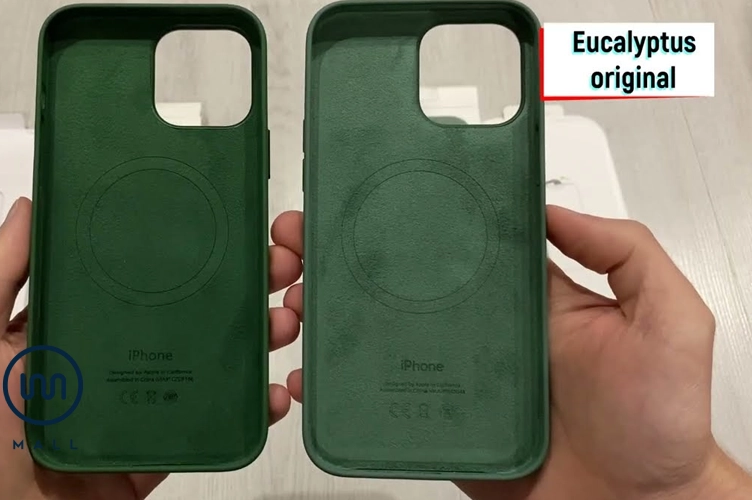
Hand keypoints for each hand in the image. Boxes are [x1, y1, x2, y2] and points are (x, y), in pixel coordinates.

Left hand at [0, 197, 302, 499]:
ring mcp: (131, 408)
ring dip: (252, 339)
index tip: (213, 220)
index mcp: (62, 330)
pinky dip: (246, 409)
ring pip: (204, 366)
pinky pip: (204, 427)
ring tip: (283, 316)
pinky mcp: (150, 452)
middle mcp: (103, 363)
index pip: (127, 276)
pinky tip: (270, 391)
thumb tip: (27, 207)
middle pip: (180, 315)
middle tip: (272, 262)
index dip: (174, 249)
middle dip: (234, 287)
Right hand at [275, 206, 751, 499]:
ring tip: (292, 301)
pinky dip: (333, 388)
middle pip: (392, 282)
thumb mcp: (667, 318)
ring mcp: (450, 376)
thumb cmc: (657, 422)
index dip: (398, 213)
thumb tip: (553, 205)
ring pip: (372, 337)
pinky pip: (376, 402)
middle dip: (335, 257)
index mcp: (518, 294)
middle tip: (297, 245)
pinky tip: (309, 375)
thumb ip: (623, 251)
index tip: (355, 192)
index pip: (448, 239)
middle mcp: (476, 329)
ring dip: (321, 314)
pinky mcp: (435, 422)